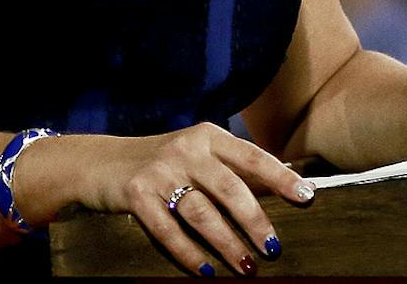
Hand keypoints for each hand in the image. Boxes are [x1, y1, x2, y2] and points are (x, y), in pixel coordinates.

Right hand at [82, 124, 312, 277]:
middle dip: (255, 221)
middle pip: (230, 188)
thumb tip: (282, 192)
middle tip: (273, 248)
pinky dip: (189, 253)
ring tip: (246, 267)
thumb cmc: (164, 164)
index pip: (252, 156)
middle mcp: (187, 149)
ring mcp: (160, 171)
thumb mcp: (197, 155)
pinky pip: (168, 230)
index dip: (281, 177)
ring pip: (201, 213)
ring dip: (226, 244)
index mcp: (209, 136)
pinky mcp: (136, 194)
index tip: (307, 197)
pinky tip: (206, 271)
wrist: (99, 163)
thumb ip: (231, 170)